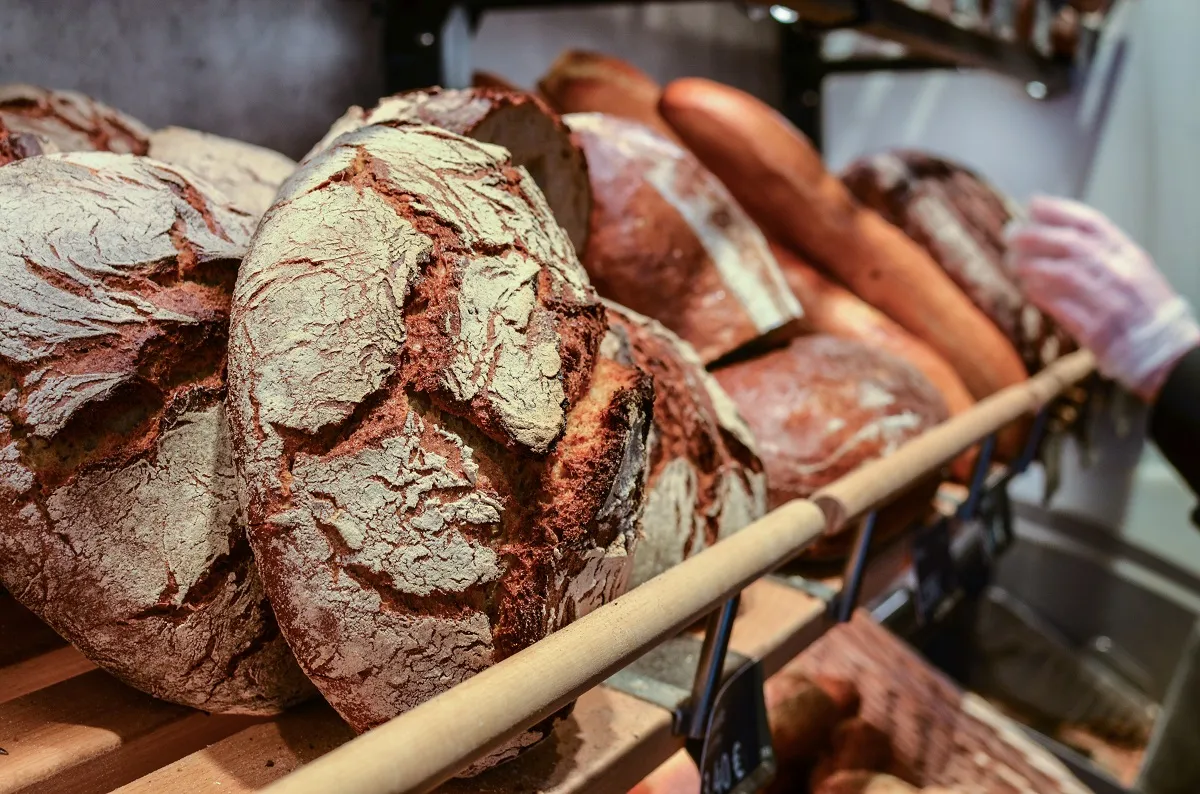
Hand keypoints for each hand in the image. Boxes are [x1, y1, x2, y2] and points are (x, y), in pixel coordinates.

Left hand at [1006, 196, 1199, 400]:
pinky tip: (1027, 287)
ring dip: (1032, 265)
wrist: (1165, 351)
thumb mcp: (1130, 268)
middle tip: (1011, 235)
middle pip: (1071, 244)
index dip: (1059, 211)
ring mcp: (1110, 301)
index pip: (1091, 223)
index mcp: (1128, 254)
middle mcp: (1120, 273)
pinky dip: (1041, 295)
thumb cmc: (1141, 307)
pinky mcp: (1097, 330)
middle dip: (1036, 236)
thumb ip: (1098, 250)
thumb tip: (1055, 228)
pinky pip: (1062, 307)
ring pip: (1064, 273)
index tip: (1032, 205)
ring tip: (1013, 262)